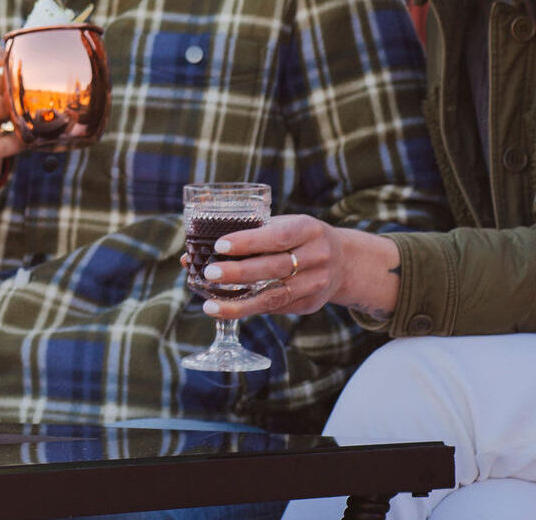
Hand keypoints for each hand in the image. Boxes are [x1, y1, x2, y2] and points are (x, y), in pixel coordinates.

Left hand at [194, 215, 397, 321]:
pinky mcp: (311, 304)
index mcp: (309, 229)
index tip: (219, 246)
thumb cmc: (297, 239)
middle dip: (239, 273)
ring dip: (240, 304)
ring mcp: (317, 283)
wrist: (344, 262)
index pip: (278, 236)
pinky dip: (250, 309)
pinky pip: (277, 308)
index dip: (248, 241)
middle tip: (209, 274)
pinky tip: (227, 310)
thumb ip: (245, 234)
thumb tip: (192, 251)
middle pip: (275, 268)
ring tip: (210, 306)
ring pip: (275, 296)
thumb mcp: (283, 225)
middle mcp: (318, 256)